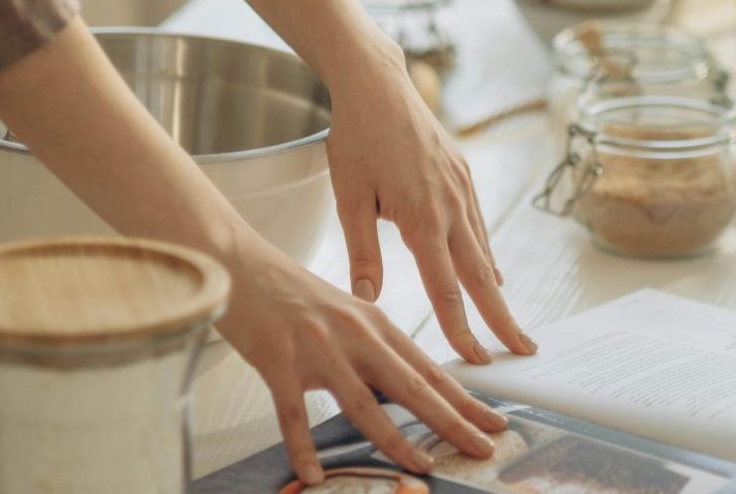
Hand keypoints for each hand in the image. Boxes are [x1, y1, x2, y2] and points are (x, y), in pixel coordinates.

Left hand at [190, 0, 535, 362]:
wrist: (377, 83)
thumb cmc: (356, 139)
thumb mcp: (349, 198)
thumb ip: (362, 253)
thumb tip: (367, 302)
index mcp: (422, 218)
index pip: (445, 287)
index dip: (460, 328)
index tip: (474, 361)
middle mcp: (451, 206)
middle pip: (482, 276)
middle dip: (502, 318)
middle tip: (524, 352)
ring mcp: (462, 188)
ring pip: (484, 250)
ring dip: (496, 290)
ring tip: (509, 322)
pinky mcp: (463, 173)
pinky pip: (480, 224)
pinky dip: (487, 254)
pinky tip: (489, 271)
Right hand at [217, 239, 508, 484]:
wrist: (240, 264)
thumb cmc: (294, 294)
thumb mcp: (346, 315)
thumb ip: (375, 348)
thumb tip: (408, 387)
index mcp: (375, 324)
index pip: (429, 369)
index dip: (464, 399)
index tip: (494, 423)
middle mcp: (355, 335)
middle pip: (411, 386)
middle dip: (452, 421)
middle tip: (484, 449)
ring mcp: (317, 348)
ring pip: (363, 403)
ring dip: (395, 439)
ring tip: (424, 467)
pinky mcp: (278, 361)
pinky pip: (292, 413)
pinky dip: (303, 447)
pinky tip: (313, 477)